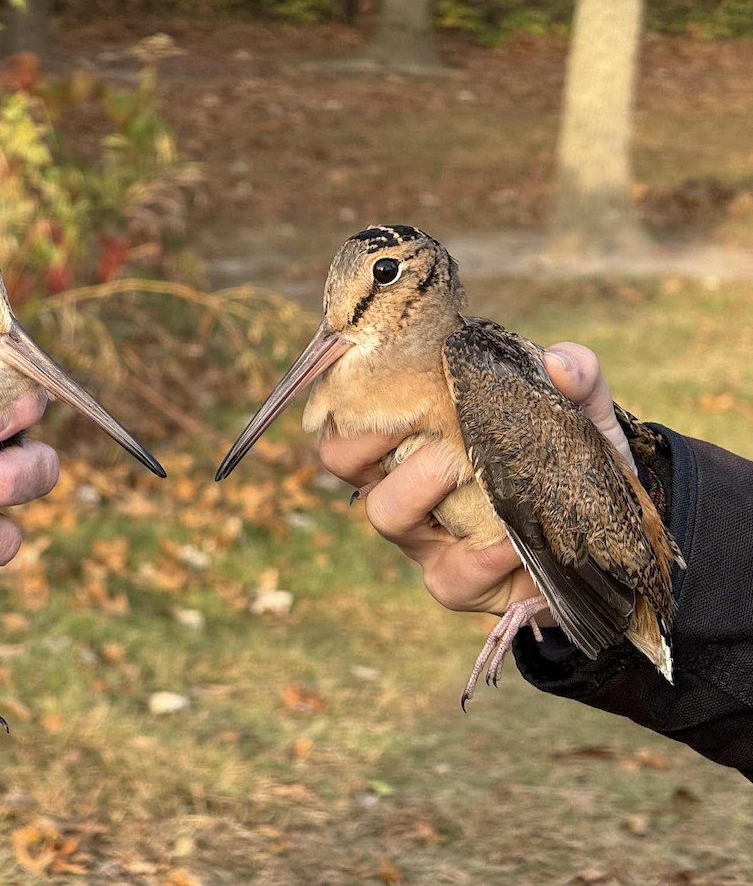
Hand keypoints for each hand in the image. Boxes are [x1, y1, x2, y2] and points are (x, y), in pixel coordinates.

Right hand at [317, 342, 632, 619]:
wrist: (608, 541)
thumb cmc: (569, 465)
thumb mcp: (581, 412)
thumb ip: (578, 376)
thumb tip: (560, 364)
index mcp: (408, 439)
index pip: (350, 406)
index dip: (354, 392)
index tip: (397, 370)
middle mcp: (400, 486)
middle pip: (341, 458)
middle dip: (372, 431)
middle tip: (422, 412)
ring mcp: (423, 540)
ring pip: (386, 511)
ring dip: (422, 478)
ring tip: (466, 463)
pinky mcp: (455, 585)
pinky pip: (455, 570)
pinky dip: (486, 550)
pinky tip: (515, 535)